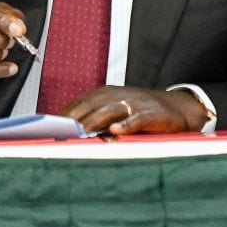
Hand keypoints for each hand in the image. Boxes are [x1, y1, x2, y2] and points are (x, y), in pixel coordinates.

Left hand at [64, 86, 207, 135]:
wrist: (179, 108)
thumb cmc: (140, 112)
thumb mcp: (115, 111)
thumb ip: (94, 119)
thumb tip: (66, 133)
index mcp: (105, 94)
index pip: (79, 102)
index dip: (63, 114)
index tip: (47, 127)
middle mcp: (118, 95)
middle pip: (90, 105)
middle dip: (73, 118)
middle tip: (57, 132)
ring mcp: (135, 103)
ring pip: (110, 111)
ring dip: (93, 121)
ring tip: (79, 133)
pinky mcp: (152, 114)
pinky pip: (137, 119)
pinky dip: (126, 124)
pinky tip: (115, 131)